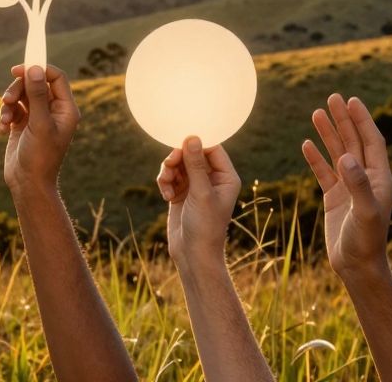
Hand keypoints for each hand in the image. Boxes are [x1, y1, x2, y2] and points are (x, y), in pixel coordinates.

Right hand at [0, 65, 77, 197]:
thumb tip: (35, 68)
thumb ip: (38, 95)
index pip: (55, 77)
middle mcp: (53, 110)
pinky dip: (5, 115)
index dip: (38, 69)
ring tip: (4, 120)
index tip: (19, 69)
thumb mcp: (39, 124)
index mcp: (65, 109)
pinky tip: (2, 130)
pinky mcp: (22, 124)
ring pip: (21, 95)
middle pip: (34, 83)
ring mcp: (37, 117)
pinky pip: (12, 109)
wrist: (28, 184)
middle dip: (18, 89)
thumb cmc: (40, 157)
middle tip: (6, 99)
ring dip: (8, 104)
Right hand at [157, 138, 241, 265]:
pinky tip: (166, 196)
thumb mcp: (201, 193)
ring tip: (166, 185)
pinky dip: (164, 182)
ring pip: (178, 164)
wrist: (193, 253)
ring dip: (168, 171)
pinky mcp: (181, 192)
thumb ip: (196, 165)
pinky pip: (169, 176)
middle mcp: (212, 178)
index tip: (180, 143)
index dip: (196, 143)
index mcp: (226, 177)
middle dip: (177, 158)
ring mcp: (196, 185)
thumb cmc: (205, 226)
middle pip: (191, 153)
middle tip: (169, 165)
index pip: (212, 148)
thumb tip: (192, 137)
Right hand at [301, 94, 391, 281]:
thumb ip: (357, 184)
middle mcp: (365, 179)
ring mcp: (348, 187)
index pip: (372, 142)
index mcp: (379, 179)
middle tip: (333, 98)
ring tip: (316, 113)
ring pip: (337, 153)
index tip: (352, 101)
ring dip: (328, 134)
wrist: (355, 265)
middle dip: (344, 120)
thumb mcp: (364, 212)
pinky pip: (323, 172)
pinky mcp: (334, 197)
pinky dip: (315, 157)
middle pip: (354, 142)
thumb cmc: (366, 241)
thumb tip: (347, 158)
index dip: (363, 120)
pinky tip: (306, 144)